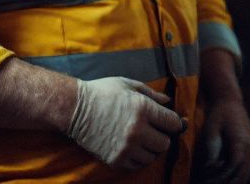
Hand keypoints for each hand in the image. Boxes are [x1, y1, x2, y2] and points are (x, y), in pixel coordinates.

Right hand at [66, 77, 184, 169]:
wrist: (74, 108)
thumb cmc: (102, 92)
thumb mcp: (127, 85)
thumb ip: (151, 94)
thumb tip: (168, 102)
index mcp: (143, 108)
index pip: (173, 123)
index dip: (174, 122)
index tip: (169, 122)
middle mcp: (137, 130)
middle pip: (165, 143)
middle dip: (161, 136)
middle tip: (152, 130)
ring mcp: (126, 147)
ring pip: (153, 156)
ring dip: (150, 148)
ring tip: (140, 138)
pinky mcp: (116, 159)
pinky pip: (138, 165)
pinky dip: (138, 158)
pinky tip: (131, 147)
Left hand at [198, 98, 249, 183]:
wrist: (230, 102)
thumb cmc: (219, 115)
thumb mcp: (211, 131)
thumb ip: (212, 150)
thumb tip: (210, 168)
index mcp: (242, 141)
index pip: (235, 166)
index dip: (223, 177)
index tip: (209, 181)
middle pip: (243, 174)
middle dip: (228, 183)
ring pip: (246, 175)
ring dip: (232, 181)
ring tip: (214, 181)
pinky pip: (246, 169)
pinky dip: (235, 175)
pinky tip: (221, 175)